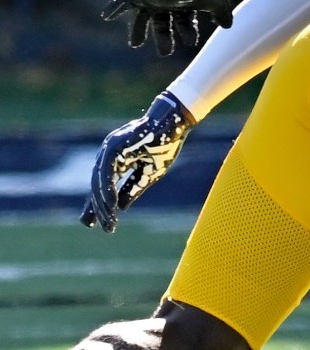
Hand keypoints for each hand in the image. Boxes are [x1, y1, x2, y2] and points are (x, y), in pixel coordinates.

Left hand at [81, 92, 195, 231]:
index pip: (104, 186)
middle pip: (97, 186)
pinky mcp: (113, 147)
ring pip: (99, 181)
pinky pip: (107, 173)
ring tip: (106, 220)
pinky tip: (110, 204)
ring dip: (102, 202)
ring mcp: (108, 150)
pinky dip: (107, 189)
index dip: (100, 204)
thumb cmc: (165, 144)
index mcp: (117, 161)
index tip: (97, 223)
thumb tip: (121, 207)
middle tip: (96, 226)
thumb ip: (134, 187)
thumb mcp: (150, 172)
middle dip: (96, 208)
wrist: (173, 122)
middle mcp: (108, 156)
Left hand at [103, 0, 233, 55]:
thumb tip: (228, 26)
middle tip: (164, 53)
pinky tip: (104, 16)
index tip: (191, 42)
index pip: (184, 22)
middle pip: (162, 23)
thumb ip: (221, 14)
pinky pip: (124, 1)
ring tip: (135, 45)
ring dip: (138, 30)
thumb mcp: (216, 4)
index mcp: (183, 3)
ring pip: (142, 17)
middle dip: (163, 38)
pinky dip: (114, 8)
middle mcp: (166, 1)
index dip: (187, 33)